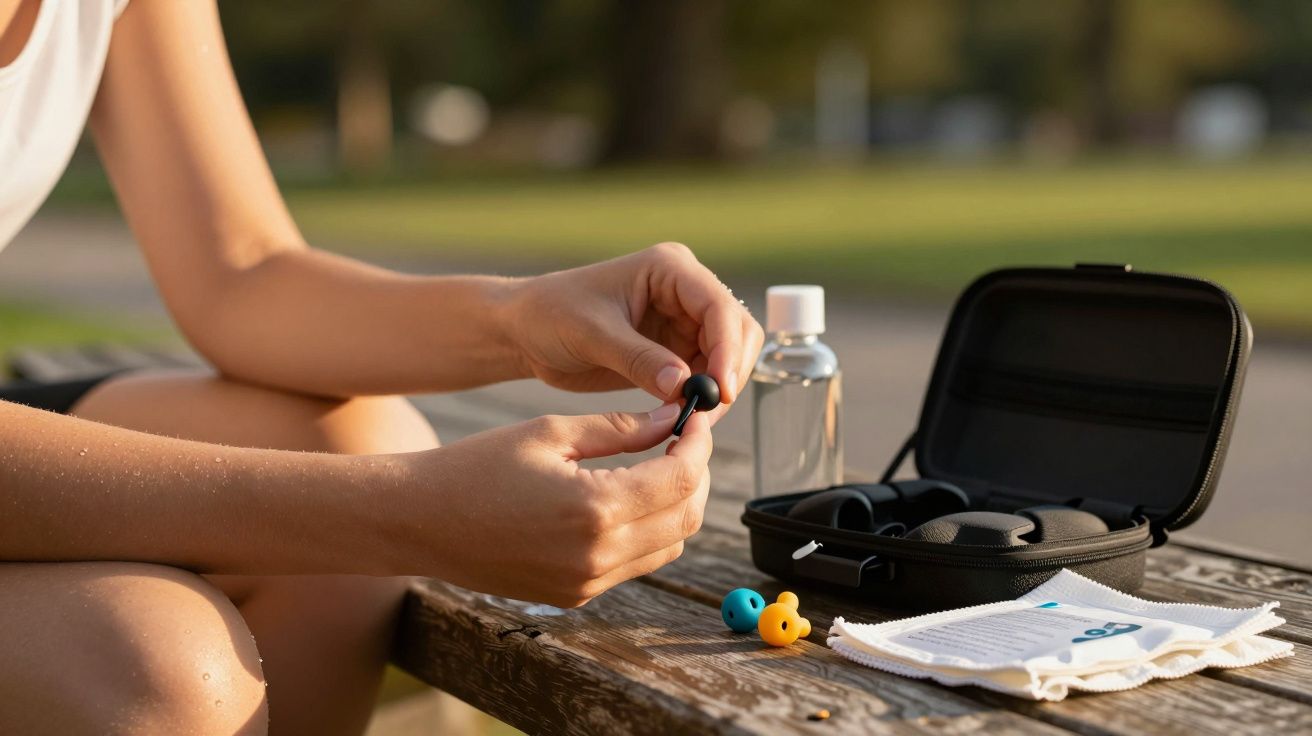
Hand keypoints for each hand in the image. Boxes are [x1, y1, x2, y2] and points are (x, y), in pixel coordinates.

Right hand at [389, 405, 710, 606]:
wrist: (420, 521)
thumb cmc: (477, 466)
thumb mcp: (551, 432)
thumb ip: (620, 428)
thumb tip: (672, 417)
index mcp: (595, 508)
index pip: (681, 479)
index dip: (698, 445)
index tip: (695, 419)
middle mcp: (598, 555)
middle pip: (685, 518)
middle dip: (695, 475)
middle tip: (683, 441)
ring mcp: (588, 583)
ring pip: (668, 546)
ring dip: (675, 505)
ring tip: (657, 465)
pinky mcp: (576, 595)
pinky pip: (635, 564)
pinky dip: (647, 530)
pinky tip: (626, 496)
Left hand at [505, 243, 763, 417]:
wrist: (525, 330)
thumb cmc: (550, 314)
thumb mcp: (592, 335)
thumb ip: (639, 359)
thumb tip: (684, 385)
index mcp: (669, 268)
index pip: (718, 306)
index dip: (727, 349)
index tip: (720, 391)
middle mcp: (685, 290)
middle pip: (736, 330)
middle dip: (728, 371)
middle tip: (706, 414)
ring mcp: (683, 320)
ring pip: (727, 356)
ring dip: (718, 389)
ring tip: (692, 420)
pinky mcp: (676, 349)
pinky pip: (705, 375)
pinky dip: (702, 397)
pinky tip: (684, 416)